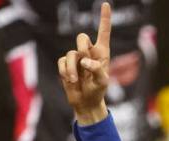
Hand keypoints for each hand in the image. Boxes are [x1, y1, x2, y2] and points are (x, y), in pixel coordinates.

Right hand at [58, 2, 110, 124]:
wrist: (86, 102)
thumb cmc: (98, 91)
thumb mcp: (103, 82)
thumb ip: (97, 70)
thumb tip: (85, 62)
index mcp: (102, 53)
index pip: (103, 32)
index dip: (104, 18)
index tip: (106, 4)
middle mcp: (88, 52)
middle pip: (81, 37)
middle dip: (82, 49)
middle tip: (84, 65)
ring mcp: (76, 58)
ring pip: (70, 53)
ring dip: (72, 68)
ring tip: (74, 80)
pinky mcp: (66, 65)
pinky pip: (61, 61)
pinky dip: (65, 72)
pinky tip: (69, 81)